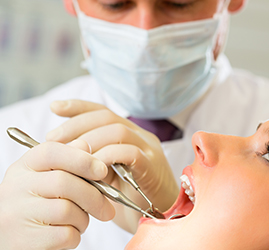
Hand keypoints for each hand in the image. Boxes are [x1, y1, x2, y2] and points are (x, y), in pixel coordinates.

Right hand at [0, 139, 114, 249]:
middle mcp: (14, 187)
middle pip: (64, 183)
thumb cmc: (38, 207)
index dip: (82, 159)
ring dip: (83, 219)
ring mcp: (16, 215)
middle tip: (108, 210)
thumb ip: (66, 162)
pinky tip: (68, 234)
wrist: (11, 240)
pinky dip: (75, 236)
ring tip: (79, 223)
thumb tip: (85, 145)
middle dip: (94, 196)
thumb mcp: (45, 179)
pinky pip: (65, 234)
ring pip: (67, 210)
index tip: (102, 171)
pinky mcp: (24, 240)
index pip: (51, 152)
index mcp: (23, 167)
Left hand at [46, 100, 178, 232]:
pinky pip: (130, 153)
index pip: (103, 112)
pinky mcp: (153, 166)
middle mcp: (141, 136)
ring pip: (118, 131)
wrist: (158, 218)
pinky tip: (92, 168)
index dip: (78, 107)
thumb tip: (62, 151)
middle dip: (76, 125)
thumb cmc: (129, 196)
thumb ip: (90, 161)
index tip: (55, 107)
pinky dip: (107, 157)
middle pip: (107, 117)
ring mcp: (149, 149)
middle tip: (53, 140)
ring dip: (90, 141)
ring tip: (71, 154)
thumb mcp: (104, 175)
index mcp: (129, 135)